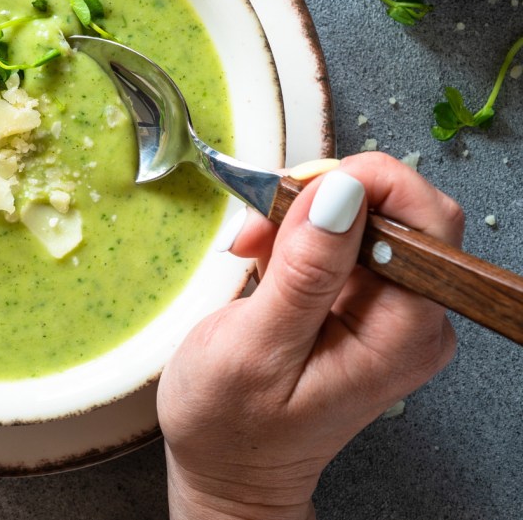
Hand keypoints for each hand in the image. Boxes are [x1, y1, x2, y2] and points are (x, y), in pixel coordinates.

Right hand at [157, 152, 461, 519]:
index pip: (426, 221)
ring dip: (300, 217)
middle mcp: (411, 319)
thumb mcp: (255, 347)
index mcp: (401, 334)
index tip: (300, 189)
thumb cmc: (232, 428)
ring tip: (250, 248)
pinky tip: (259, 259)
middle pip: (397, 212)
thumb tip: (340, 193)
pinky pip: (342, 241)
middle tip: (261, 221)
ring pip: (364, 219)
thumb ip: (302, 272)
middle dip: (324, 197)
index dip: (368, 184)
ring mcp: (387, 312)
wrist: (228, 470)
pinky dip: (295, 235)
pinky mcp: (360, 305)